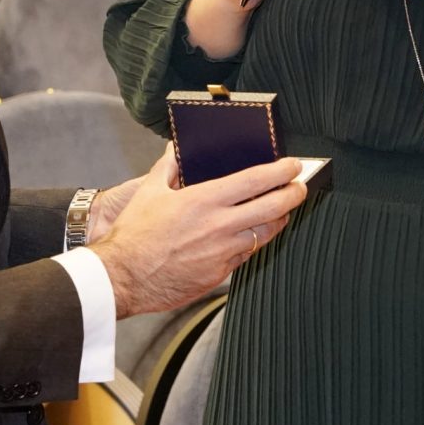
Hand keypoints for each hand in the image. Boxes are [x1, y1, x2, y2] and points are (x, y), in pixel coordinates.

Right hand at [91, 146, 306, 318]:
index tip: (293, 165)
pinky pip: (246, 255)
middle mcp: (219, 225)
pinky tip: (253, 235)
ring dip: (280, 219)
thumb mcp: (149, 191)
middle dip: (294, 193)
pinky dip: (254, 242)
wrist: (123, 278)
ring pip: (266, 233)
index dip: (281, 171)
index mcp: (204, 200)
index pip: (255, 180)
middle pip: (273, 207)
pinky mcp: (219, 274)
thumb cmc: (134, 234)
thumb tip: (177, 146)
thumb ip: (168, 165)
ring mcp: (223, 252)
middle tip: (300, 186)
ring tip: (283, 209)